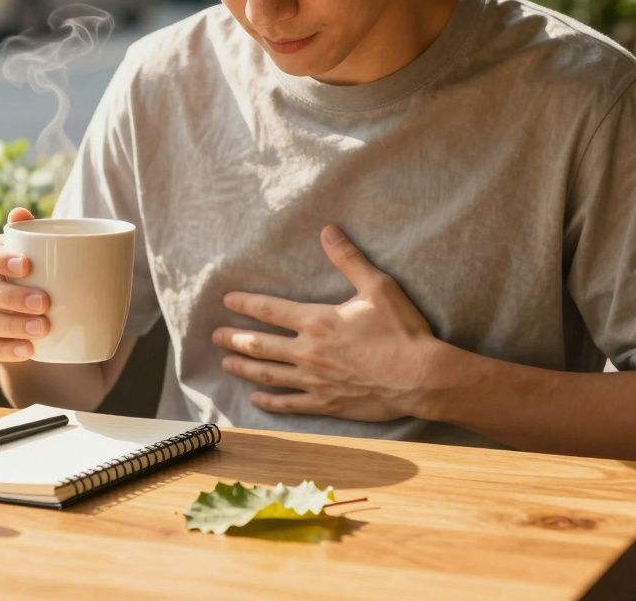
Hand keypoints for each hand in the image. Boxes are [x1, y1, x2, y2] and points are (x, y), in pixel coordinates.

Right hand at [0, 207, 49, 364]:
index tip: (27, 266)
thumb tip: (21, 213)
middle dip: (12, 298)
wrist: (7, 308)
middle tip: (44, 303)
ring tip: (42, 329)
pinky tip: (27, 350)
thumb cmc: (16, 271)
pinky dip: (4, 351)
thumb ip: (23, 232)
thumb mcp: (21, 250)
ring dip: (11, 327)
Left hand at [214, 225, 445, 421]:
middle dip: (234, 339)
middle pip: (259, 344)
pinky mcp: (325, 403)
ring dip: (243, 368)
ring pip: (268, 374)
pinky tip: (256, 399)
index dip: (245, 304)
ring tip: (226, 363)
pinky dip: (270, 400)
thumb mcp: (378, 288)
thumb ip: (349, 260)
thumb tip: (328, 231)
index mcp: (317, 321)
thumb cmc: (402, 332)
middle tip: (215, 336)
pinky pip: (289, 403)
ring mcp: (314, 381)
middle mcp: (308, 352)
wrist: (420, 377)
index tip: (226, 302)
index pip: (270, 310)